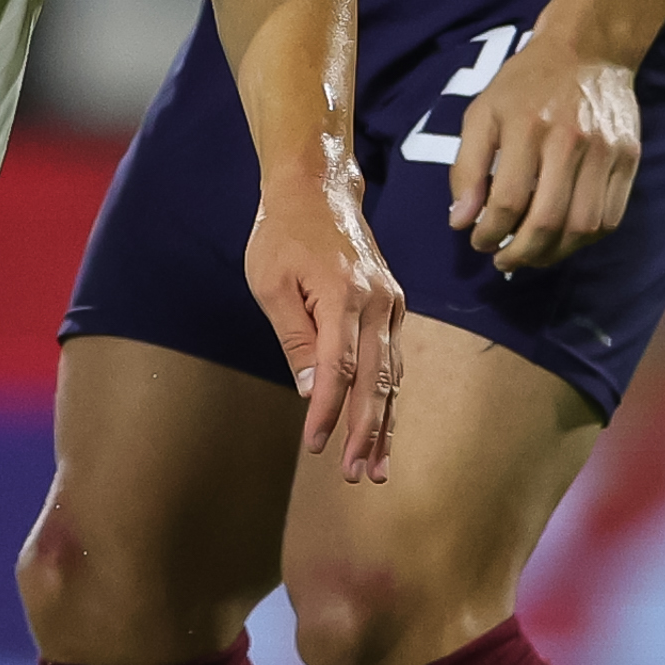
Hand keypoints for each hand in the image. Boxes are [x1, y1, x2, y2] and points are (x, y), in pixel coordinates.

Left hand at [244, 162, 404, 482]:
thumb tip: (309, 390)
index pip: (338, 369)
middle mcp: (378, 303)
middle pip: (376, 380)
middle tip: (357, 475)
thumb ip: (294, 338)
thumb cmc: (283, 235)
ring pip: (392, 375)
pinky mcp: (392, 306)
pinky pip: (393, 360)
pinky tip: (382, 427)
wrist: (317, 189)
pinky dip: (389, 396)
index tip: (315, 446)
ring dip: (384, 423)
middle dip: (366, 432)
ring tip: (376, 467)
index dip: (327, 411)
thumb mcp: (271, 284)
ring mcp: (391, 304)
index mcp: (345, 296)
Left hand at [447, 19, 640, 273]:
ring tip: (532, 256)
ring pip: (583, 226)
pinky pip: (610, 217)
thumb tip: (460, 222)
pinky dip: (585, 240)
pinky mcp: (629, 159)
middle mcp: (570, 141)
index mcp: (528, 127)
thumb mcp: (483, 112)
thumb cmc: (526, 83)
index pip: (509, 200)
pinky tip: (563, 240)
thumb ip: (466, 168)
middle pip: (549, 220)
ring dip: (555, 254)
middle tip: (504, 261)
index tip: (479, 242)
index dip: (490, 233)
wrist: (590, 50)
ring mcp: (605, 152)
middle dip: (521, 254)